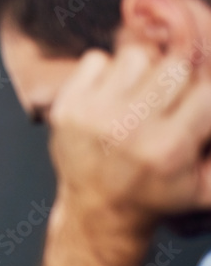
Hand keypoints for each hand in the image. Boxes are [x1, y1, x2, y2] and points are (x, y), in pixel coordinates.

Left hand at [48, 43, 210, 253]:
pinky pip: (97, 60)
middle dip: (177, 81)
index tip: (194, 109)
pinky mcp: (68, 106)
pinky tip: (111, 95)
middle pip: (174, 67)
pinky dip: (106, 71)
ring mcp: (94, 115)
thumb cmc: (155, 194)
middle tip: (167, 101)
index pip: (207, 91)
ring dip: (142, 72)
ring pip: (136, 57)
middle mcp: (130, 128)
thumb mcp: (205, 188)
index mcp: (168, 147)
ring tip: (139, 97)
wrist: (98, 208)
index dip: (204, 96)